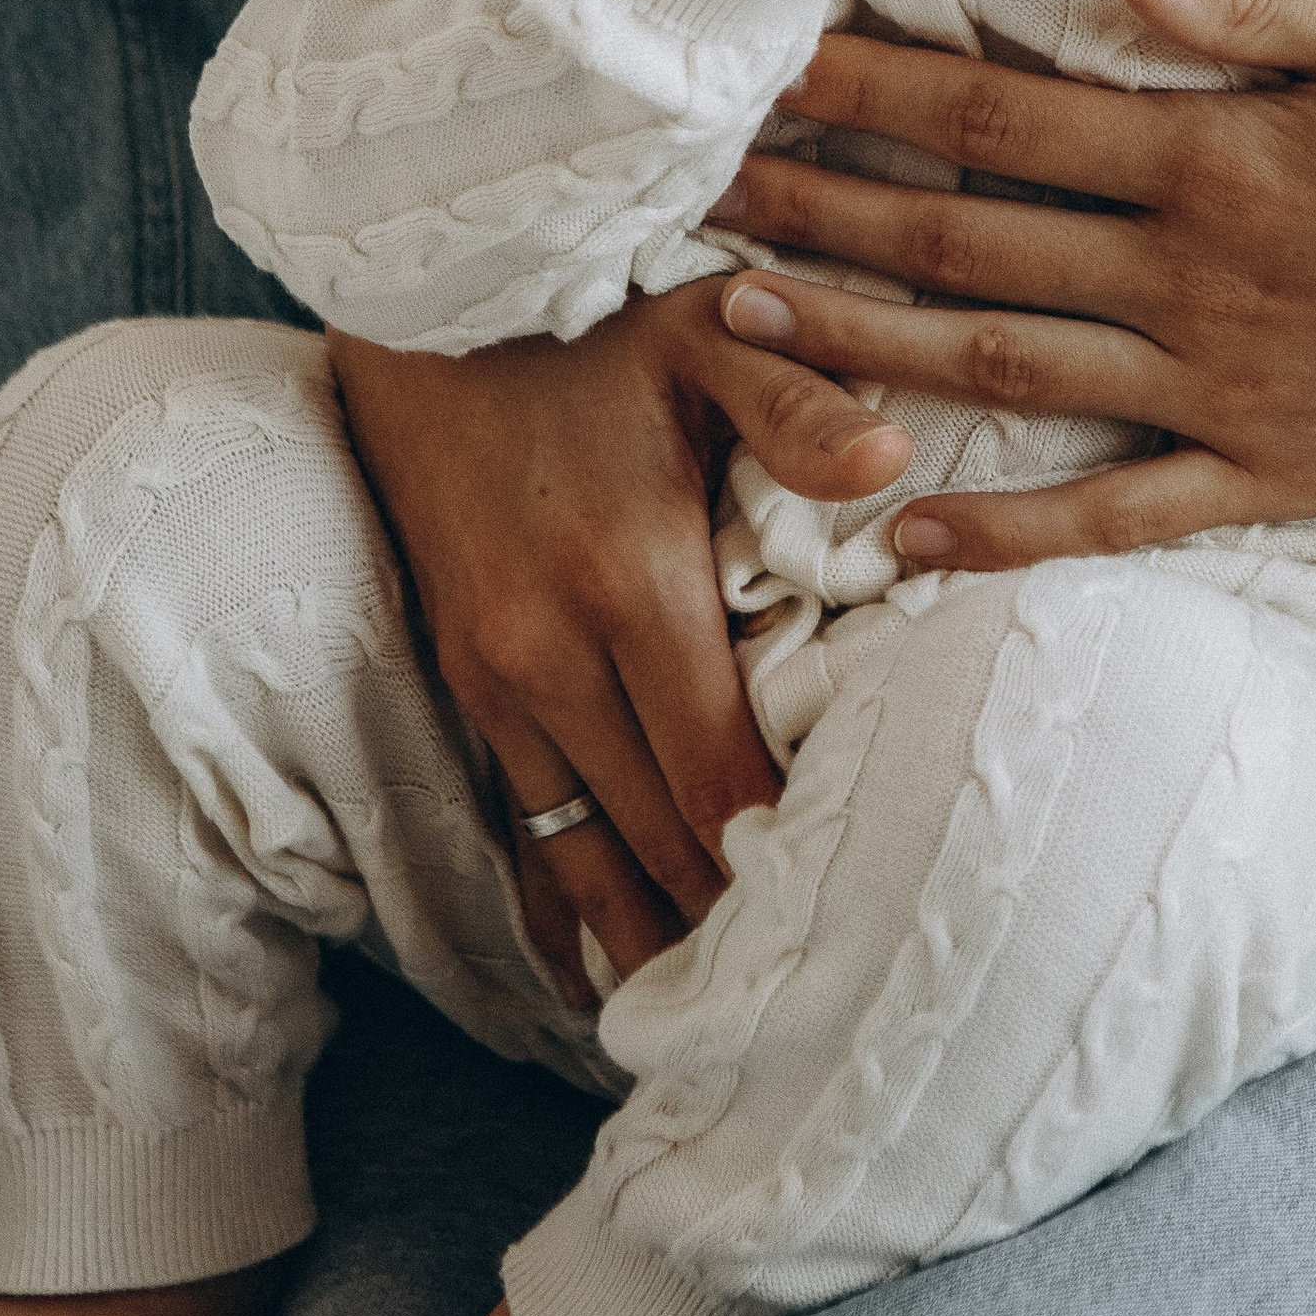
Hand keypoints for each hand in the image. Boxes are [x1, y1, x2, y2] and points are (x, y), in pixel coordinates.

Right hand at [330, 285, 914, 977]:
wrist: (422, 300)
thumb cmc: (589, 313)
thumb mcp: (705, 329)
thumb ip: (798, 403)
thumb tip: (893, 457)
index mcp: (629, 586)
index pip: (720, 772)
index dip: (781, 852)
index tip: (850, 912)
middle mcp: (550, 655)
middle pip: (656, 836)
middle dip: (730, 916)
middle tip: (813, 990)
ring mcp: (494, 677)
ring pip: (581, 851)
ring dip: (646, 934)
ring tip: (718, 1014)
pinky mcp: (461, 679)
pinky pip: (518, 823)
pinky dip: (563, 905)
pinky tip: (595, 978)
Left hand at [703, 0, 1315, 568]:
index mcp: (1216, 156)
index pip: (996, 113)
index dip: (864, 90)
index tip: (761, 65)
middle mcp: (1193, 278)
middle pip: (963, 239)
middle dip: (815, 208)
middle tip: (687, 192)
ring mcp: (1224, 390)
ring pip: (1002, 371)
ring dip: (861, 347)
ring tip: (739, 323)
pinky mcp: (1272, 477)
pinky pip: (1112, 519)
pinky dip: (1002, 536)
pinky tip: (898, 546)